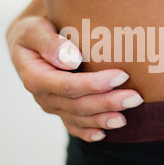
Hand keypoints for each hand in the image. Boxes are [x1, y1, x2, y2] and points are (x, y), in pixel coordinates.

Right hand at [7, 16, 144, 141]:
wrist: (27, 44)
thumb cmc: (34, 33)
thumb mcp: (34, 30)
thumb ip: (49, 43)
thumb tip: (71, 59)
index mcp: (35, 77)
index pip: (68, 85)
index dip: (95, 84)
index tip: (122, 75)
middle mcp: (43, 97)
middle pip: (78, 105)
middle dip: (108, 103)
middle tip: (136, 98)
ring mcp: (52, 106)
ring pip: (79, 118)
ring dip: (103, 119)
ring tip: (126, 118)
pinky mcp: (59, 110)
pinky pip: (73, 126)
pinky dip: (88, 132)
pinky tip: (104, 134)